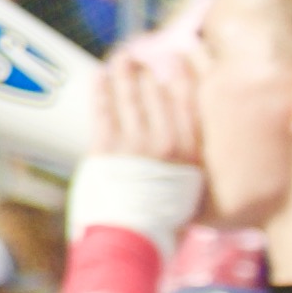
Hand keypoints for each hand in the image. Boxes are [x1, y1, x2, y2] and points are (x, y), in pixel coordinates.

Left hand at [72, 31, 207, 251]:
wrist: (131, 240)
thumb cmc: (161, 220)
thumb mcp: (190, 189)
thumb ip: (189, 161)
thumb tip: (186, 140)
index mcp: (191, 152)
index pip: (188, 101)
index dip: (180, 73)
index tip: (174, 57)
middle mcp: (166, 143)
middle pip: (156, 92)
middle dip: (147, 68)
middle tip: (140, 52)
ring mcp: (135, 144)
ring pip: (130, 95)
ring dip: (124, 71)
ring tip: (121, 57)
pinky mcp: (106, 148)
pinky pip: (104, 109)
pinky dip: (102, 88)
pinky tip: (100, 75)